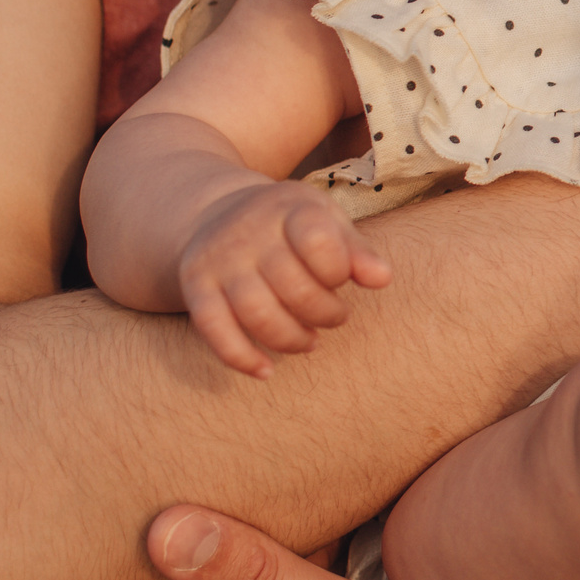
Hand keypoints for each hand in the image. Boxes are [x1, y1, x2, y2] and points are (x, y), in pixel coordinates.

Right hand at [178, 183, 392, 376]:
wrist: (216, 212)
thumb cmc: (289, 224)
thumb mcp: (326, 220)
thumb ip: (356, 250)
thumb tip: (383, 279)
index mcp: (288, 209)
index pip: (319, 241)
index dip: (339, 270)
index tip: (341, 278)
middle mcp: (248, 233)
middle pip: (293, 286)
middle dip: (324, 313)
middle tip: (336, 317)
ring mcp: (219, 261)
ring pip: (257, 313)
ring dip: (290, 339)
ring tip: (310, 341)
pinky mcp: (196, 288)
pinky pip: (214, 330)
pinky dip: (241, 357)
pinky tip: (266, 371)